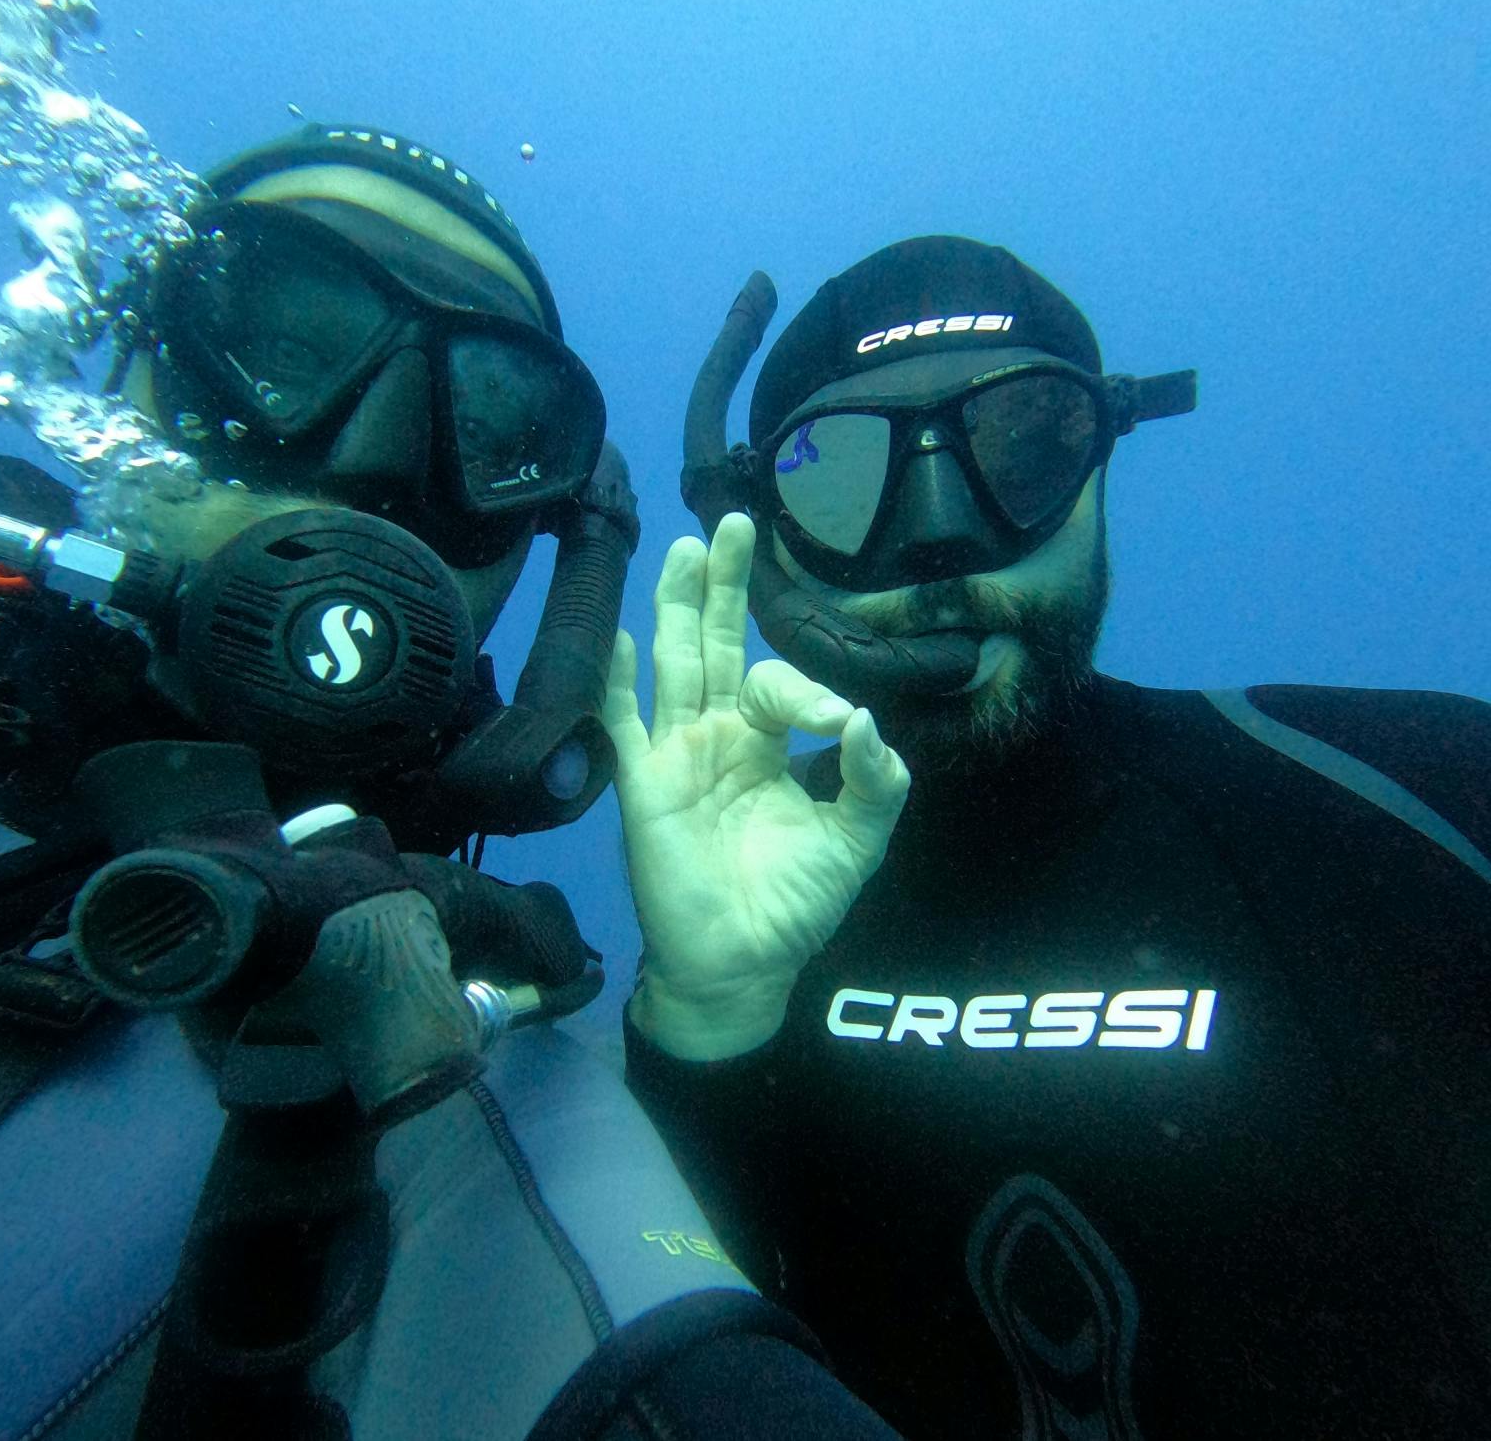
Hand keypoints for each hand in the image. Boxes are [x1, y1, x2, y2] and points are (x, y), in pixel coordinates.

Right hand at [602, 513, 909, 1059]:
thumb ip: (874, 782)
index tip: (837, 726)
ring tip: (689, 548)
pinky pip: (624, 723)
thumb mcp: (856, 842)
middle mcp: (718, 736)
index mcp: (766, 743)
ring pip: (676, 664)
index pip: (781, 684)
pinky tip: (616, 636)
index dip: (810, 690)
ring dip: (681, 607)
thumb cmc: (794, 905)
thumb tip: (865, 718)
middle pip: (720, 644)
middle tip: (738, 523)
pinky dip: (616, 681)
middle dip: (728, 586)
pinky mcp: (643, 784)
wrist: (740, 966)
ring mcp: (676, 755)